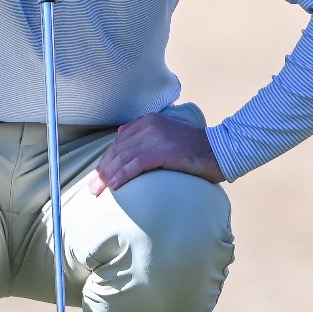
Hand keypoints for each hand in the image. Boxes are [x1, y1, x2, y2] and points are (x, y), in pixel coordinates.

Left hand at [88, 113, 224, 194]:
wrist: (220, 150)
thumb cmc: (196, 149)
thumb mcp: (169, 135)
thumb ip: (148, 136)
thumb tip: (123, 138)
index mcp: (150, 120)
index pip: (120, 141)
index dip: (107, 160)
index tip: (98, 175)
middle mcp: (151, 125)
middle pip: (119, 149)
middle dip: (103, 170)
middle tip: (92, 188)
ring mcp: (158, 137)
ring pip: (124, 157)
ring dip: (108, 176)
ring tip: (98, 191)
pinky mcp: (165, 150)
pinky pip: (137, 164)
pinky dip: (123, 175)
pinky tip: (115, 186)